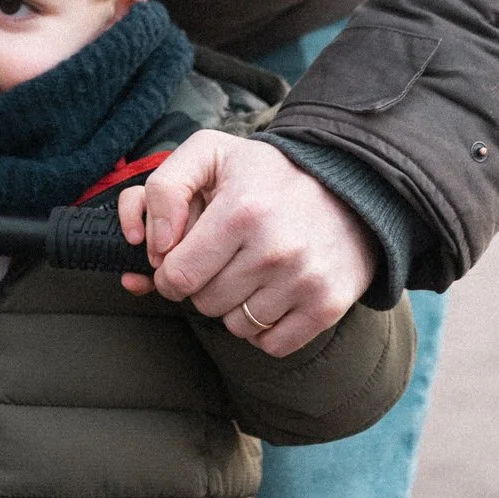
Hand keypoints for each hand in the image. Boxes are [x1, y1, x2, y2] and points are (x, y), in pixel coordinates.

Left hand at [116, 134, 377, 355]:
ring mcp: (304, 281)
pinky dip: (263, 327)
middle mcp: (274, 250)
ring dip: (233, 304)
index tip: (181, 254)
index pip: (176, 276)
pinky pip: (270, 345)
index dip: (169, 268)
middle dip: (202, 282)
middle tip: (221, 255)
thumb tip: (149, 245)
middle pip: (204, 303)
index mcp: (240, 211)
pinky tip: (270, 292)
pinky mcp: (326, 306)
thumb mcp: (209, 153)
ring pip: (235, 326)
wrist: (349, 185)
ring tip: (250, 268)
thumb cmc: (265, 173)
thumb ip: (163, 188)